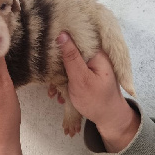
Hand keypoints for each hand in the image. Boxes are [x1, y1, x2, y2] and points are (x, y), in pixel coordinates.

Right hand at [57, 32, 139, 151]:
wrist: (109, 120)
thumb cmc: (97, 101)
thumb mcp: (81, 79)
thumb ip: (71, 57)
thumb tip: (61, 34)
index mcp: (97, 53)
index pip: (77, 36)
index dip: (61, 38)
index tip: (46, 45)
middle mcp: (94, 55)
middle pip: (70, 49)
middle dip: (56, 64)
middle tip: (48, 78)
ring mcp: (90, 65)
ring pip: (68, 62)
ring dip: (58, 76)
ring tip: (53, 92)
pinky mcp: (86, 73)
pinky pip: (70, 72)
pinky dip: (63, 81)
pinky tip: (58, 94)